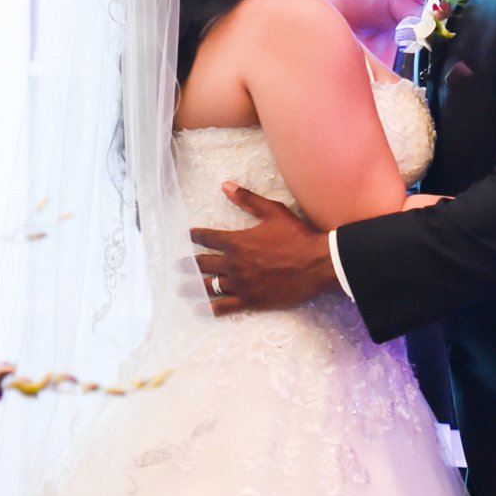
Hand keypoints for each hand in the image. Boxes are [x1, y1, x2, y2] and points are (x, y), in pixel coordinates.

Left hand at [192, 187, 338, 312]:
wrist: (316, 264)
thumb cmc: (296, 236)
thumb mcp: (273, 211)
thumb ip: (247, 199)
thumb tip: (225, 186)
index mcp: (236, 242)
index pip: (207, 238)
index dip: (196, 236)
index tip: (190, 235)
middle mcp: (234, 264)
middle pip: (203, 264)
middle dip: (189, 263)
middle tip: (178, 266)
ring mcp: (241, 284)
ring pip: (210, 286)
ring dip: (194, 286)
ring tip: (182, 288)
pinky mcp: (251, 300)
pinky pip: (226, 306)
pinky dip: (212, 307)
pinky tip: (204, 309)